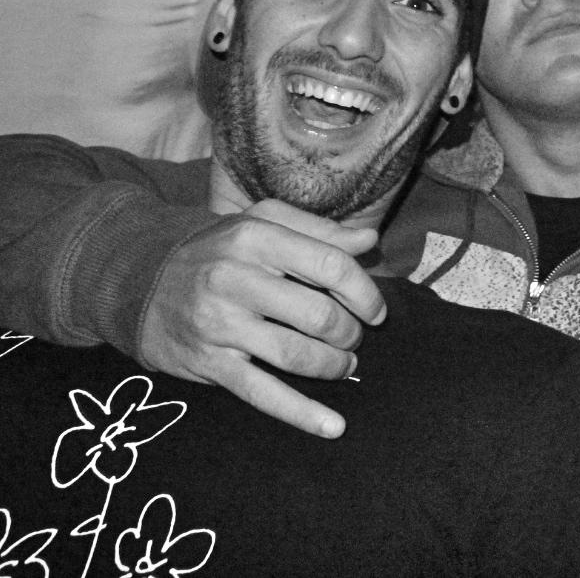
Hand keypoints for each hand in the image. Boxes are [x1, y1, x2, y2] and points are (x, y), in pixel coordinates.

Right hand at [138, 198, 386, 437]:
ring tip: (343, 364)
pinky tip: (333, 426)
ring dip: (334, 365)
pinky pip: (263, 393)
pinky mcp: (208, 363)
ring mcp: (220, 324)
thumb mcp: (261, 221)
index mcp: (256, 238)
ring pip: (297, 355)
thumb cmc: (216, 248)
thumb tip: (370, 240)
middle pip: (319, 315)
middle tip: (353, 337)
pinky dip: (302, 413)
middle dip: (349, 332)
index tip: (375, 310)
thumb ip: (318, 230)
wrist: (136, 277)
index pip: (330, 266)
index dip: (364, 292)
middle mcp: (235, 279)